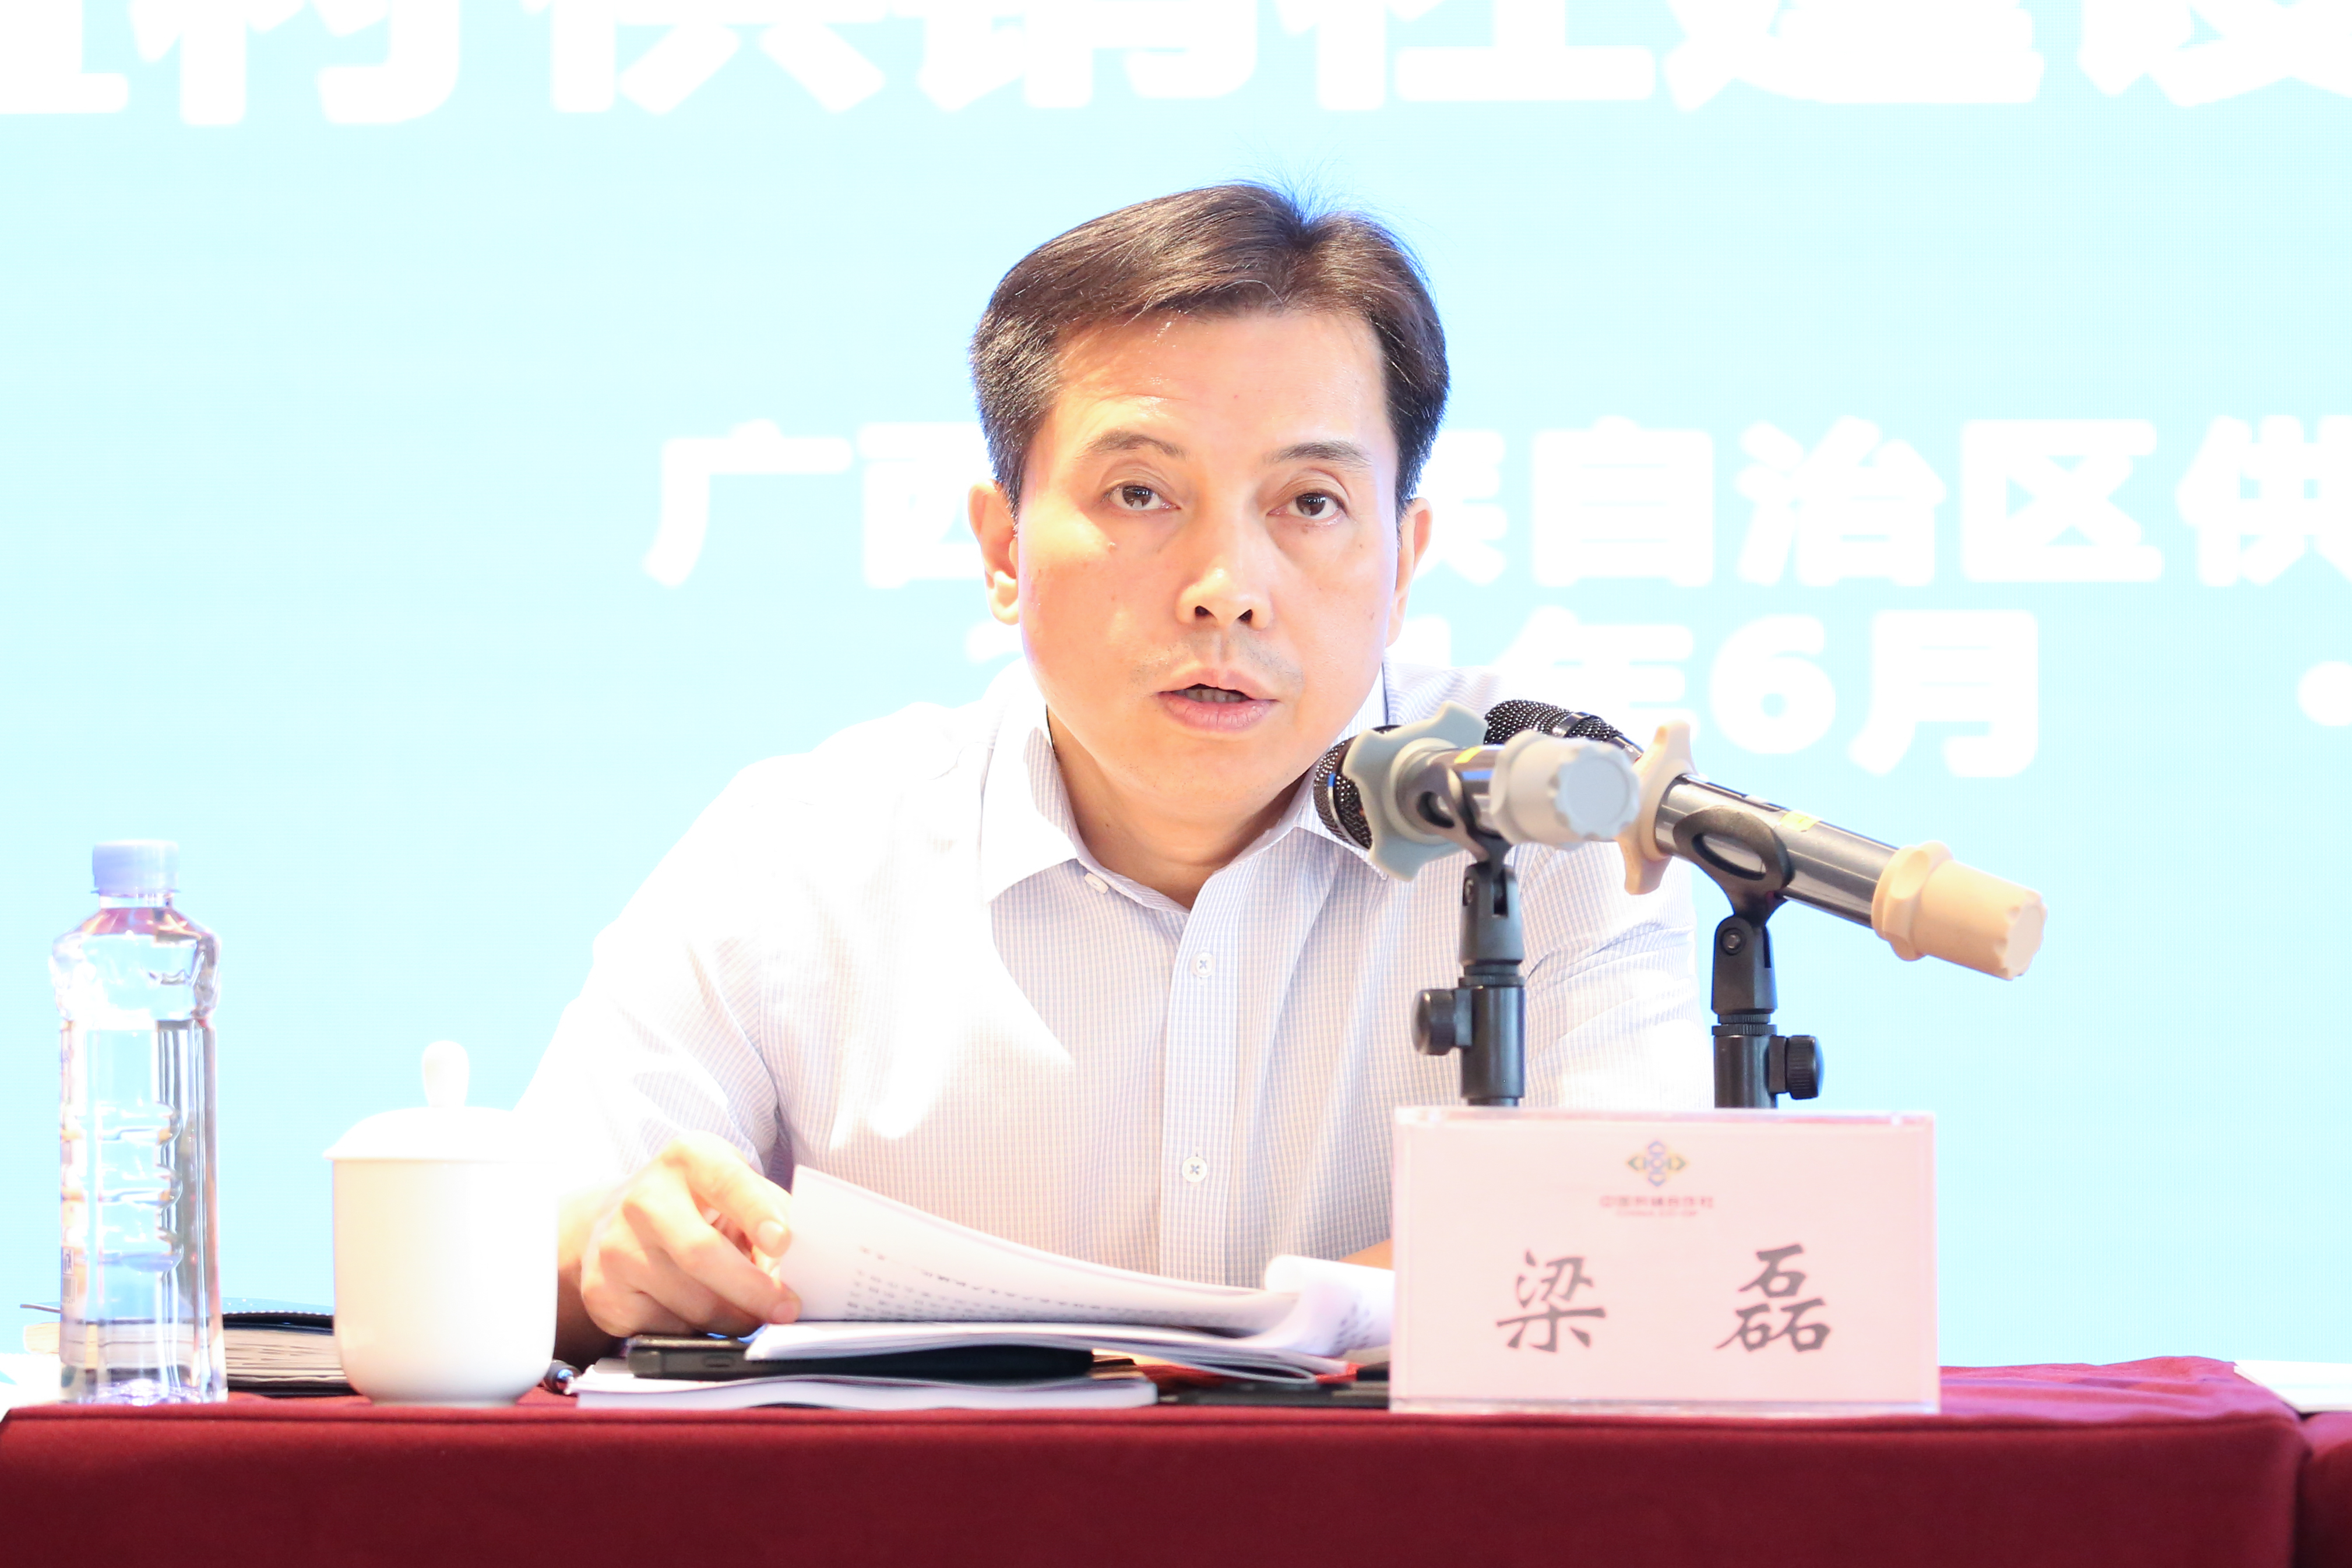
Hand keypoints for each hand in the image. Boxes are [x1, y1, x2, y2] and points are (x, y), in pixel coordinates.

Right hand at [557, 1133, 800, 1362]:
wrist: (615, 1220)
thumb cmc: (694, 1204)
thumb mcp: (735, 1190)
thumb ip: (772, 1218)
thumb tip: (790, 1273)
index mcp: (689, 1159)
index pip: (728, 1182)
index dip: (757, 1212)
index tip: (782, 1242)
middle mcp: (645, 1198)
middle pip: (702, 1253)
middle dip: (752, 1289)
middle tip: (785, 1310)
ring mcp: (617, 1245)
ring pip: (689, 1301)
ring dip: (733, 1319)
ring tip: (752, 1316)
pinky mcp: (602, 1290)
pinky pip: (665, 1327)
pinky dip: (697, 1331)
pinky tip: (704, 1317)